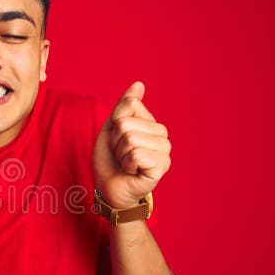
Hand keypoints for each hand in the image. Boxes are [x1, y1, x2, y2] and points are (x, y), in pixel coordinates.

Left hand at [93, 81, 170, 207]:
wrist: (110, 190)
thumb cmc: (110, 161)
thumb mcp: (111, 128)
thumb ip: (125, 106)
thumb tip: (139, 84)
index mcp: (151, 123)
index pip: (129, 105)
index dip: (114, 124)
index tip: (117, 140)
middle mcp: (162, 135)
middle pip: (126, 124)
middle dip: (115, 141)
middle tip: (120, 155)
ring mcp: (164, 151)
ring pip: (130, 138)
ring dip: (120, 154)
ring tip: (126, 163)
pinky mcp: (162, 166)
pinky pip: (136, 154)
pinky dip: (127, 164)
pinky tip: (132, 171)